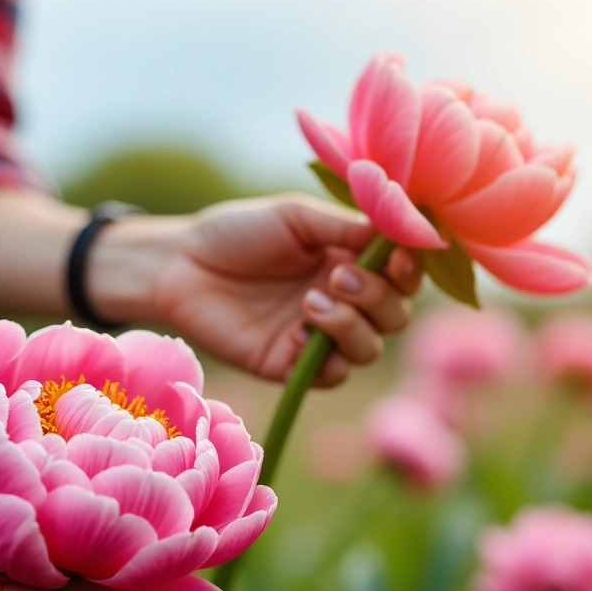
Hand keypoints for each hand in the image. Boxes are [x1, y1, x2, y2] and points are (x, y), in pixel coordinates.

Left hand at [152, 194, 422, 385]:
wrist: (180, 265)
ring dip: (351, 325)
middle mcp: (344, 300)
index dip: (410, 270)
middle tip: (336, 277)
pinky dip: (326, 355)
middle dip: (378, 297)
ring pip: (369, 348)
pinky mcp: (291, 366)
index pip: (405, 274)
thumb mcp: (295, 216)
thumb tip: (399, 229)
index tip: (396, 258)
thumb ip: (345, 226)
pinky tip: (298, 328)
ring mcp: (319, 336)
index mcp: (351, 260)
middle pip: (396, 315)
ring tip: (310, 302)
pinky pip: (333, 374)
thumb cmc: (238, 233)